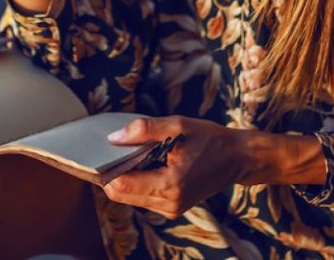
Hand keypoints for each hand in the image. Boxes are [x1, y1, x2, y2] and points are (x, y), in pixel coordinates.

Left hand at [104, 116, 243, 219]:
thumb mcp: (177, 125)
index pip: (122, 186)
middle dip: (112, 174)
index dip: (105, 170)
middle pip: (122, 195)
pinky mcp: (173, 207)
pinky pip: (144, 197)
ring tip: (127, 152)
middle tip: (107, 150)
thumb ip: (144, 130)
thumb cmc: (210, 139)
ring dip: (125, 178)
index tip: (96, 152)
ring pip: (131, 198)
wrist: (237, 157)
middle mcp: (169, 203)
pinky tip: (141, 162)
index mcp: (170, 184)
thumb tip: (114, 138)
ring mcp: (172, 208)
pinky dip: (137, 181)